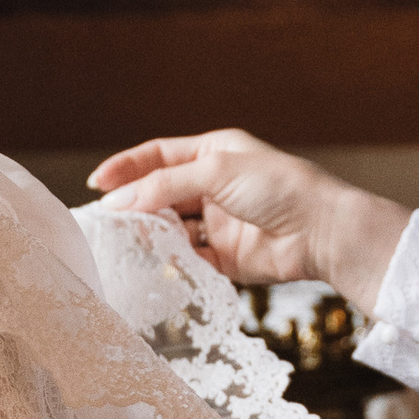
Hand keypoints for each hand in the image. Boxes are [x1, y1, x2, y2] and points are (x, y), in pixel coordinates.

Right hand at [87, 127, 408, 305]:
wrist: (322, 232)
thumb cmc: (279, 188)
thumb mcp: (216, 172)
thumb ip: (164, 185)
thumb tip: (120, 200)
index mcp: (213, 154)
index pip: (158, 156)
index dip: (126, 168)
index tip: (96, 183)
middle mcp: (214, 187)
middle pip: (160, 195)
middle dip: (134, 206)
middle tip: (107, 220)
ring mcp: (220, 224)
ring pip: (171, 230)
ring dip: (150, 236)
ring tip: (129, 243)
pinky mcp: (227, 259)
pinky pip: (189, 260)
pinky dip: (172, 263)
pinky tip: (159, 263)